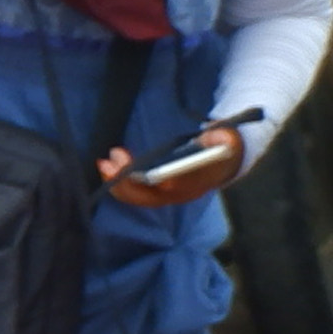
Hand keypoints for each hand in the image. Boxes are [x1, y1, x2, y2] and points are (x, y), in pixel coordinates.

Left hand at [103, 124, 243, 209]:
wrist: (226, 162)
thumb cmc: (224, 147)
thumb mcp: (230, 138)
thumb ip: (224, 137)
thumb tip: (214, 135)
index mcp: (196, 182)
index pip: (171, 186)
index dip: (151, 179)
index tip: (131, 168)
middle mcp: (181, 194)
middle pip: (149, 196)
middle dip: (125, 181)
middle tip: (108, 162)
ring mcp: (169, 196)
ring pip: (140, 198)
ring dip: (118, 184)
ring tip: (103, 164)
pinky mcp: (160, 193)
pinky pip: (138, 194)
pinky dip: (121, 184)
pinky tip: (109, 169)